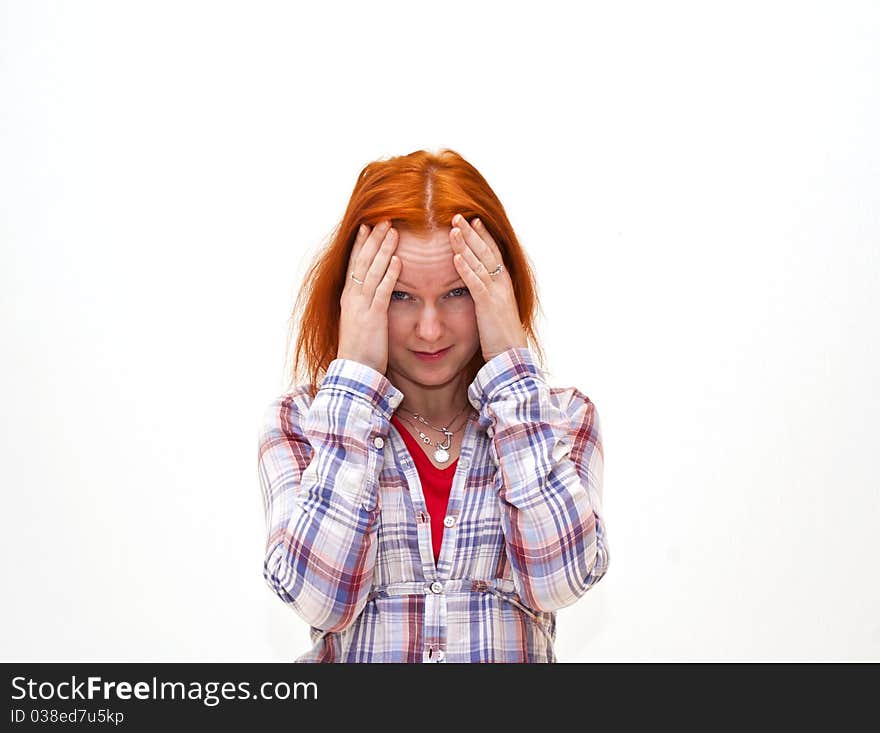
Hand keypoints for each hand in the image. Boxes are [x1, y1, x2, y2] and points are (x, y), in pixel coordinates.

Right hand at [337, 220, 400, 373]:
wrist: (353, 372)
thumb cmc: (359, 351)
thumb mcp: (360, 324)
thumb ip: (366, 307)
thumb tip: (373, 298)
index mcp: (349, 298)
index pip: (355, 264)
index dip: (361, 244)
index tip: (367, 226)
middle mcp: (352, 298)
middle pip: (363, 261)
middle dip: (373, 239)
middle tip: (384, 219)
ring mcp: (361, 307)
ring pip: (372, 271)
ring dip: (383, 249)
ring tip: (392, 231)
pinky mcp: (373, 318)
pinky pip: (382, 292)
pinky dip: (390, 275)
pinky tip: (399, 261)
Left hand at [449, 214, 527, 361]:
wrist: (511, 356)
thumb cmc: (500, 336)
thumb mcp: (494, 310)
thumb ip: (487, 295)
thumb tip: (478, 288)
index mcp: (503, 283)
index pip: (492, 253)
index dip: (482, 235)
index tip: (472, 220)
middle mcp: (501, 284)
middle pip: (485, 251)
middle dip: (471, 233)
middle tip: (457, 215)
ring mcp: (496, 294)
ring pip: (479, 263)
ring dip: (465, 245)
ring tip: (453, 229)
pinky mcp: (488, 306)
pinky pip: (475, 284)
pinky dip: (465, 269)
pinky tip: (455, 258)